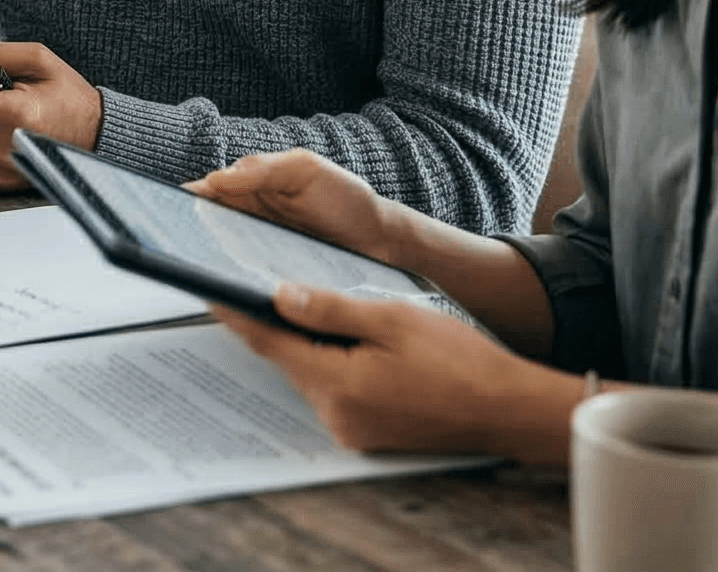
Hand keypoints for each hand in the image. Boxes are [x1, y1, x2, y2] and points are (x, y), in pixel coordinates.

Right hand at [186, 149, 414, 267]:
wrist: (383, 241)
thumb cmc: (347, 199)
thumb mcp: (307, 170)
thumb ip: (264, 169)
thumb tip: (217, 178)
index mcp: (246, 188)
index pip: (201, 192)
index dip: (178, 200)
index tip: (162, 210)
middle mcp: (244, 220)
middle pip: (201, 229)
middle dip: (185, 237)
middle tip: (176, 246)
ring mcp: (256, 251)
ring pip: (217, 258)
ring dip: (207, 263)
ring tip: (199, 269)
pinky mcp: (271, 279)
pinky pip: (243, 280)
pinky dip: (234, 283)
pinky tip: (231, 289)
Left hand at [211, 283, 585, 462]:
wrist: (508, 409)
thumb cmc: (460, 361)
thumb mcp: (393, 319)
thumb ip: (331, 308)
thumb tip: (278, 295)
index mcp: (337, 383)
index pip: (270, 342)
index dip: (237, 314)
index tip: (209, 290)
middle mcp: (335, 414)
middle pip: (287, 359)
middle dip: (274, 324)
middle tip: (251, 283)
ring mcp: (350, 429)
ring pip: (309, 373)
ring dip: (305, 343)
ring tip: (299, 302)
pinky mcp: (366, 432)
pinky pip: (333, 390)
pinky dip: (329, 362)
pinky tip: (340, 338)